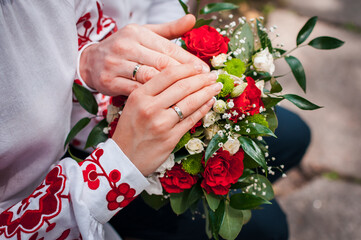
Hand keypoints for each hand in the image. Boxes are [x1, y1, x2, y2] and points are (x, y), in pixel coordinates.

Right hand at [79, 14, 208, 95]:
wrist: (90, 62)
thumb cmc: (124, 48)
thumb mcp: (144, 34)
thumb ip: (169, 30)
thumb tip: (192, 19)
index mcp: (137, 33)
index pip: (168, 48)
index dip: (189, 60)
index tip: (205, 70)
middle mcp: (126, 46)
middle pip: (162, 64)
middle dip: (186, 75)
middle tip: (203, 83)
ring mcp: (116, 64)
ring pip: (150, 78)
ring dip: (173, 88)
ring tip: (190, 94)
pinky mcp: (109, 81)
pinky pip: (137, 91)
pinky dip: (154, 98)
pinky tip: (168, 102)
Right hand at [111, 64, 221, 175]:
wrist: (123, 159)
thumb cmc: (129, 130)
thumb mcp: (133, 105)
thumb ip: (153, 91)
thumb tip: (182, 78)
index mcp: (139, 95)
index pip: (169, 74)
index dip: (188, 68)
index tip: (200, 66)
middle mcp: (150, 107)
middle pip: (183, 86)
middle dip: (202, 79)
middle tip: (213, 75)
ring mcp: (161, 123)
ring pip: (190, 102)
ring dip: (207, 92)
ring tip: (216, 87)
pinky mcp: (170, 138)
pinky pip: (191, 119)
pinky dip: (203, 109)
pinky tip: (210, 102)